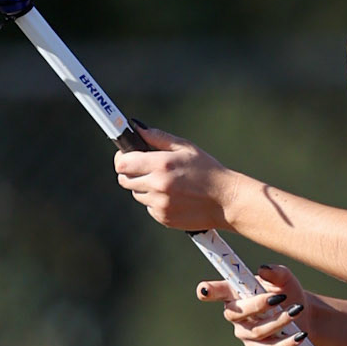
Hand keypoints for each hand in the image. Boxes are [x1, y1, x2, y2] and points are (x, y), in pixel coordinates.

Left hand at [114, 127, 235, 227]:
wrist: (225, 201)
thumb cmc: (208, 170)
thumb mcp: (185, 147)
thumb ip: (158, 137)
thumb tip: (137, 127)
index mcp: (161, 164)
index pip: (122, 163)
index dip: (121, 158)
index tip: (126, 156)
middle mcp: (157, 185)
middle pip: (124, 180)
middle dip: (130, 173)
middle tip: (144, 169)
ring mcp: (159, 204)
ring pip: (136, 194)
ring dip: (144, 188)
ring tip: (166, 183)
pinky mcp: (163, 218)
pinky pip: (149, 207)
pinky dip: (155, 201)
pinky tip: (173, 196)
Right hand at [196, 265, 309, 345]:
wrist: (303, 314)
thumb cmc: (287, 291)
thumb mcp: (284, 278)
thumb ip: (275, 272)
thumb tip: (264, 269)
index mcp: (234, 292)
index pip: (217, 291)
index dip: (208, 291)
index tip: (204, 289)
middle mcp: (234, 313)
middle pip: (236, 313)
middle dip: (258, 305)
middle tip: (280, 297)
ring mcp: (243, 332)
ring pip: (257, 331)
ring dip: (279, 321)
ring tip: (297, 310)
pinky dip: (285, 342)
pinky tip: (299, 335)